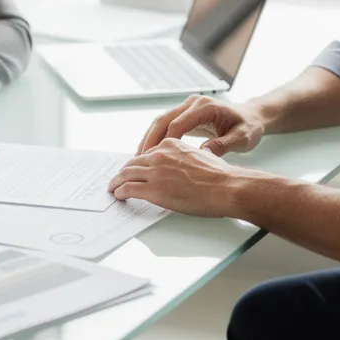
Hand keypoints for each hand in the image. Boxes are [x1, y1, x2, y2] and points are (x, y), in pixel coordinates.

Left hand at [108, 139, 251, 217]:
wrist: (226, 187)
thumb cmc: (220, 176)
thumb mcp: (203, 155)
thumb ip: (188, 157)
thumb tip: (188, 163)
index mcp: (172, 145)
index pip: (148, 152)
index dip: (138, 162)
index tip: (134, 168)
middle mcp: (160, 155)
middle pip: (133, 163)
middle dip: (124, 171)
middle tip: (118, 178)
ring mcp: (155, 172)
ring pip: (126, 174)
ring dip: (116, 181)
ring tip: (113, 187)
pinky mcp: (152, 189)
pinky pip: (128, 188)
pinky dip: (119, 191)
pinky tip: (118, 195)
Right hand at [138, 94, 264, 155]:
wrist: (252, 117)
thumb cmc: (249, 127)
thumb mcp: (242, 138)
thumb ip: (223, 145)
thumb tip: (202, 153)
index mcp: (206, 106)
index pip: (178, 123)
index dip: (165, 141)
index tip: (155, 158)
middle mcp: (193, 103)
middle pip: (164, 119)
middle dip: (150, 139)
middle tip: (139, 159)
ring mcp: (188, 106)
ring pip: (161, 120)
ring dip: (149, 138)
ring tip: (139, 157)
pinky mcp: (186, 113)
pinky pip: (166, 124)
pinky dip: (156, 137)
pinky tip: (149, 152)